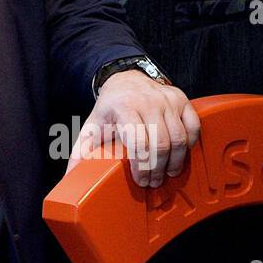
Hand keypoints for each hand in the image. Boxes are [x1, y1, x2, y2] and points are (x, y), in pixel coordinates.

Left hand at [65, 71, 199, 186]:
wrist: (125, 80)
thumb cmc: (109, 109)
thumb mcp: (92, 127)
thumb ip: (81, 153)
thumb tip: (70, 179)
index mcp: (123, 107)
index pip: (138, 143)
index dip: (142, 167)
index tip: (141, 181)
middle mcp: (148, 101)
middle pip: (160, 144)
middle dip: (158, 169)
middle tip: (154, 183)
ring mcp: (167, 99)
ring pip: (179, 138)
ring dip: (175, 162)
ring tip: (167, 174)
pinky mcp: (181, 99)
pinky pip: (193, 127)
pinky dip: (189, 145)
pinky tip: (179, 155)